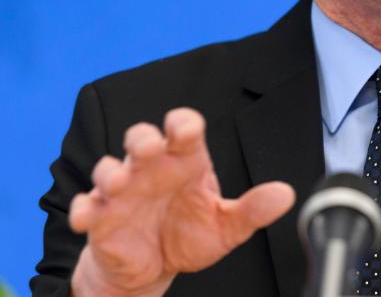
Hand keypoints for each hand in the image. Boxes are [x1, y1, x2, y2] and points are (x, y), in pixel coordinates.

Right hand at [69, 108, 294, 296]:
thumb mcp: (226, 225)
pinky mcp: (100, 218)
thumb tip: (286, 195)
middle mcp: (152, 170)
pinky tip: (88, 215)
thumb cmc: (188, 234)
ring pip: (109, 168)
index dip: (183, 123)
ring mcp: (123, 192)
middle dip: (142, 139)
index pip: (184, 130)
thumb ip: (253, 209)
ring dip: (111, 171)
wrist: (154, 269)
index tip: (186, 128)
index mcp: (185, 163)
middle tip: (148, 149)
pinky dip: (84, 208)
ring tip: (119, 183)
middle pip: (141, 139)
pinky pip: (86, 206)